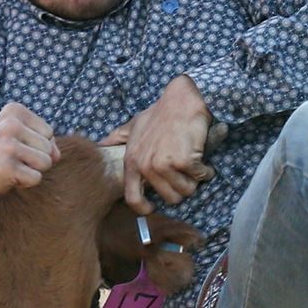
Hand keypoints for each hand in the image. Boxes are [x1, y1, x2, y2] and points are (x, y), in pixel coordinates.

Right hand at [0, 101, 54, 239]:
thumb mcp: (19, 139)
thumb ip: (45, 143)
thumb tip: (57, 156)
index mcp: (14, 110)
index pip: (49, 131)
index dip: (35, 145)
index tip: (12, 145)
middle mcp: (11, 124)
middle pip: (49, 147)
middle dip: (35, 159)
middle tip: (9, 159)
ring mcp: (8, 146)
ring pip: (46, 163)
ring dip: (31, 170)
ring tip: (9, 166)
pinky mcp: (8, 167)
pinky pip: (36, 178)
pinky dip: (25, 182)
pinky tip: (6, 176)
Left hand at [107, 77, 213, 212]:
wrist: (182, 99)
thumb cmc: (160, 113)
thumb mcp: (134, 125)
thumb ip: (118, 137)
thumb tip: (102, 144)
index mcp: (132, 162)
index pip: (133, 197)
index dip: (144, 208)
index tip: (153, 207)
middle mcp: (146, 166)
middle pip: (169, 198)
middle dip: (181, 188)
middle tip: (185, 173)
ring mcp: (164, 165)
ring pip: (186, 190)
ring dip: (194, 179)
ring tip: (193, 163)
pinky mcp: (183, 161)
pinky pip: (199, 177)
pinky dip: (205, 170)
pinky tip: (202, 158)